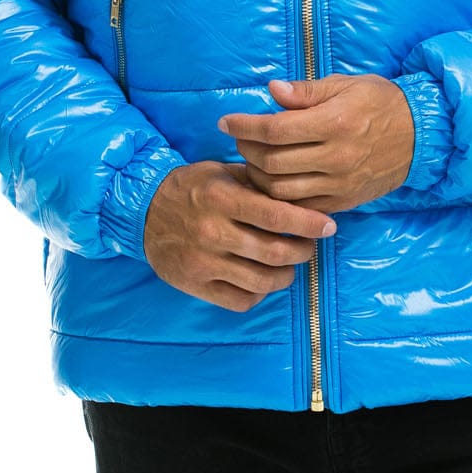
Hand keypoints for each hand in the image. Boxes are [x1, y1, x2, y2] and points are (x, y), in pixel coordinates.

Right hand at [143, 160, 335, 312]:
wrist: (142, 212)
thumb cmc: (190, 188)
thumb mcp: (221, 172)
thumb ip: (257, 182)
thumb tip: (299, 189)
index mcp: (221, 198)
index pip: (275, 214)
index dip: (308, 223)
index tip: (328, 226)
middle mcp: (213, 231)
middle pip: (274, 252)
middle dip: (303, 251)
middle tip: (310, 245)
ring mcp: (204, 262)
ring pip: (262, 281)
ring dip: (286, 275)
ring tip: (290, 264)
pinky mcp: (196, 285)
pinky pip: (241, 300)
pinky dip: (260, 293)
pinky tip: (263, 279)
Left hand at [218, 74, 414, 212]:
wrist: (421, 135)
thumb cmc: (381, 102)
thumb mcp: (346, 85)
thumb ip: (306, 91)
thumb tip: (272, 90)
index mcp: (334, 122)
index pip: (274, 129)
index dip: (244, 126)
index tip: (225, 122)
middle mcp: (336, 157)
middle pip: (272, 162)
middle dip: (247, 151)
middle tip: (239, 139)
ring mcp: (340, 184)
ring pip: (282, 191)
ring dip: (258, 177)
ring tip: (253, 161)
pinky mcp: (344, 202)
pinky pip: (301, 207)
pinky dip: (280, 198)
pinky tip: (273, 182)